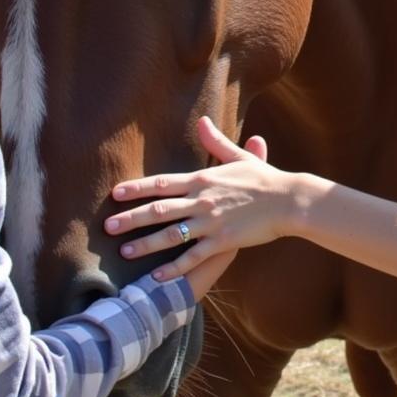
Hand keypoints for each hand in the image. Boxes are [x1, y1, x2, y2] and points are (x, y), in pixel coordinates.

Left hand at [108, 121, 288, 292]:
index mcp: (204, 179)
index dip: (137, 188)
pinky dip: (174, 267)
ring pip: (170, 235)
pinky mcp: (223, 242)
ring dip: (146, 243)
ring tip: (125, 251)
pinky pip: (193, 256)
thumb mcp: (239, 157)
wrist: (289, 201)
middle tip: (107, 227)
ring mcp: (211, 223)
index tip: (115, 194)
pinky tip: (157, 275)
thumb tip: (202, 121)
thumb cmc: (265, 178)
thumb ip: (216, 142)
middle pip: (158, 210)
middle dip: (131, 218)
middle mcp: (202, 200)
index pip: (162, 183)